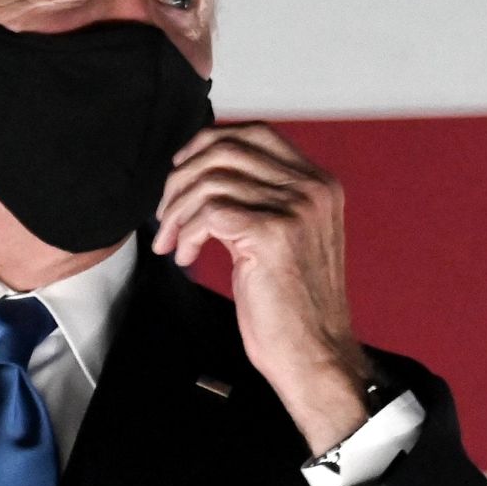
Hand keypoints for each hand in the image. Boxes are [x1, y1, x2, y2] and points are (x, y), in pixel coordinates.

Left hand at [152, 122, 372, 452]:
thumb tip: (208, 174)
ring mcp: (294, 210)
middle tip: (167, 211)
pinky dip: (187, 233)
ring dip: (178, 211)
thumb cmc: (296, 306)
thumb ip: (265, 199)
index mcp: (320, 185)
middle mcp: (312, 190)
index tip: (182, 167)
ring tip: (174, 241)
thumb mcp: (289, 237)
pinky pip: (207, 213)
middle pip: (227, 149)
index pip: (257, 132)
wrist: (314, 353)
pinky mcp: (271, 234)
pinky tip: (188, 256)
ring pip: (211, 180)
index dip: (209, 142)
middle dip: (182, 176)